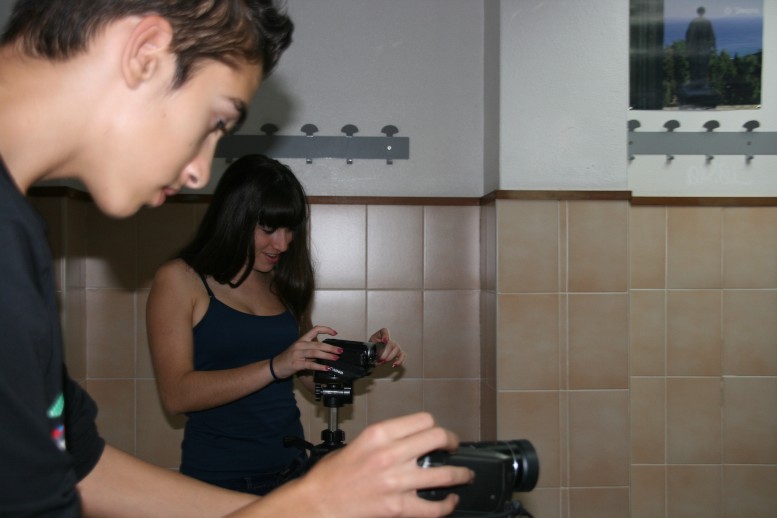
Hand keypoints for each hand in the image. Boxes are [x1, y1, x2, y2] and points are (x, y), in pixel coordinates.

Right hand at [267, 412, 473, 517]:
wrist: (317, 502)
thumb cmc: (331, 475)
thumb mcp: (358, 442)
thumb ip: (385, 439)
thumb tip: (410, 440)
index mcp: (379, 434)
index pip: (423, 420)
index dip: (434, 426)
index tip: (437, 433)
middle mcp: (391, 455)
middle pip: (438, 438)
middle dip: (451, 442)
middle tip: (453, 447)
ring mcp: (397, 482)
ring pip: (445, 473)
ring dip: (461, 474)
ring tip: (465, 475)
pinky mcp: (398, 508)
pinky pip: (434, 508)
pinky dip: (447, 505)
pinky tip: (450, 501)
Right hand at [271, 325, 340, 378]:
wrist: (275, 366)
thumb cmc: (288, 358)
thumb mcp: (299, 350)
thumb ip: (311, 349)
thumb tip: (326, 351)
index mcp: (302, 340)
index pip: (315, 329)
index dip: (326, 330)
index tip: (335, 333)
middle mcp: (300, 345)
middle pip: (318, 343)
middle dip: (331, 347)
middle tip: (340, 350)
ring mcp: (298, 354)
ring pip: (315, 352)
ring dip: (327, 355)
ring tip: (336, 358)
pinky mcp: (297, 364)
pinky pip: (310, 364)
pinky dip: (320, 366)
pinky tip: (327, 368)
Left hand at [370, 327, 405, 366]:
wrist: (373, 356)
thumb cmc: (371, 349)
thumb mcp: (368, 345)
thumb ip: (372, 344)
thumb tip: (382, 344)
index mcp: (381, 335)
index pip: (384, 331)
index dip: (385, 335)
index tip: (384, 341)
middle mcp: (389, 340)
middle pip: (391, 344)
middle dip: (386, 352)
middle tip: (380, 358)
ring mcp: (395, 346)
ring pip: (397, 349)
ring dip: (391, 357)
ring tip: (384, 361)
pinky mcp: (398, 353)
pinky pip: (403, 355)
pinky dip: (400, 360)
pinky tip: (394, 365)